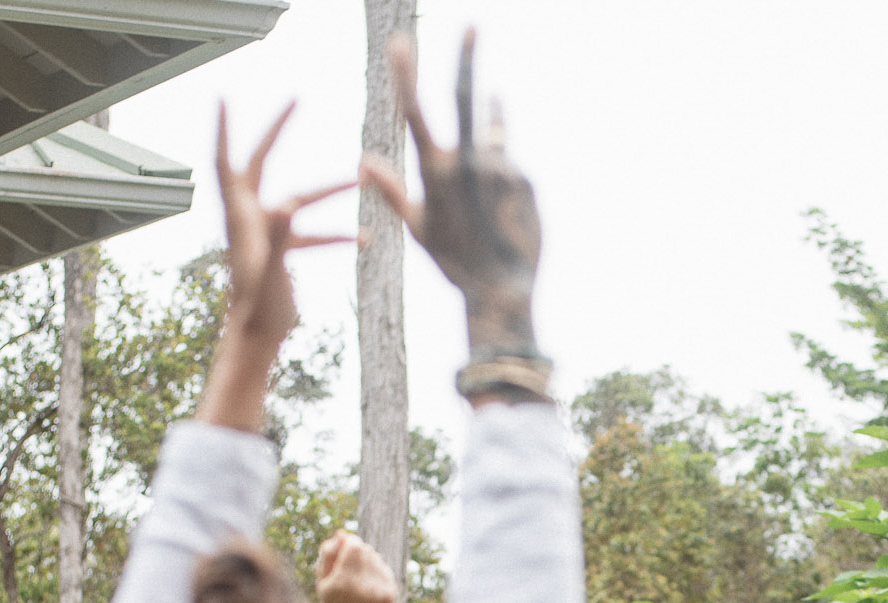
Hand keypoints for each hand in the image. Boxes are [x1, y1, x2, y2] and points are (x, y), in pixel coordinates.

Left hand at [215, 104, 354, 349]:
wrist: (257, 341)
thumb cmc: (259, 311)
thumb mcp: (271, 271)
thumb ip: (280, 235)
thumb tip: (288, 203)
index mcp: (240, 216)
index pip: (226, 161)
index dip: (224, 128)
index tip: (223, 95)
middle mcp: (249, 218)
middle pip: (258, 163)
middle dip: (276, 132)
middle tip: (296, 100)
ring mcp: (265, 232)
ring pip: (297, 200)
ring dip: (328, 192)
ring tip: (358, 181)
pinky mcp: (281, 251)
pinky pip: (309, 233)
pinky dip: (333, 234)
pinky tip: (364, 241)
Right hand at [315, 530, 396, 602]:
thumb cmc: (331, 599)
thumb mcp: (323, 577)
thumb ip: (329, 553)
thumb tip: (342, 533)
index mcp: (344, 582)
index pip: (355, 547)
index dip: (350, 543)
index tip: (345, 546)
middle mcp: (364, 587)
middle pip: (367, 551)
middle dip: (358, 551)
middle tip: (350, 561)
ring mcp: (379, 592)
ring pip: (376, 559)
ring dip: (367, 561)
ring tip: (357, 574)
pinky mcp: (390, 595)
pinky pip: (384, 570)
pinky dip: (376, 571)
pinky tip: (367, 581)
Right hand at [361, 32, 540, 355]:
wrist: (501, 291)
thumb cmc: (456, 262)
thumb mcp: (420, 228)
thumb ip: (393, 191)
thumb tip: (363, 160)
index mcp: (435, 173)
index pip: (416, 114)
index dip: (408, 77)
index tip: (401, 43)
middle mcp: (466, 164)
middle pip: (464, 99)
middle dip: (466, 59)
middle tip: (473, 25)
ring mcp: (498, 169)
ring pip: (495, 144)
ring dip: (494, 160)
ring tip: (492, 206)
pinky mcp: (524, 179)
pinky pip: (514, 170)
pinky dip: (510, 186)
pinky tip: (507, 216)